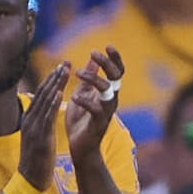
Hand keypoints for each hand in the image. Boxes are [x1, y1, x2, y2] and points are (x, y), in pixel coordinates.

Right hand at [18, 63, 69, 190]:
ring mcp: (34, 127)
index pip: (41, 94)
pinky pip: (46, 117)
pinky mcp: (40, 137)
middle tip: (65, 62)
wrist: (30, 179)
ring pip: (44, 101)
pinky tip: (59, 93)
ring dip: (55, 85)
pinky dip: (52, 103)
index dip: (51, 80)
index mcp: (30, 118)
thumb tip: (44, 111)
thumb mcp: (37, 136)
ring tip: (64, 71)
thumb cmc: (36, 159)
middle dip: (54, 77)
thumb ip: (40, 122)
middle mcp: (30, 119)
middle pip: (43, 93)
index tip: (61, 67)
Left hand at [66, 44, 122, 163]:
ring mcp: (106, 112)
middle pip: (117, 77)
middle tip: (95, 53)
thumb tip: (92, 58)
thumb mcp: (83, 94)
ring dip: (94, 79)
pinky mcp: (98, 124)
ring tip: (78, 73)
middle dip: (107, 63)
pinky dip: (85, 101)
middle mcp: (110, 101)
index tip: (107, 46)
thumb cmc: (81, 121)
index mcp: (107, 93)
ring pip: (108, 91)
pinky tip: (75, 96)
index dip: (115, 59)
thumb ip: (88, 78)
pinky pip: (96, 110)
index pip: (117, 72)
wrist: (80, 147)